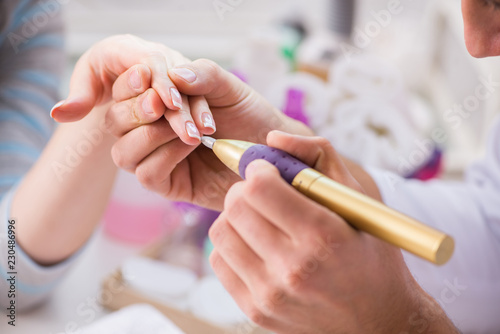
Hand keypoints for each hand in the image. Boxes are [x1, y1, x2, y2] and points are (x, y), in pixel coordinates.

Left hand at [50, 34, 205, 144]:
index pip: (146, 62)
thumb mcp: (87, 82)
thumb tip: (59, 113)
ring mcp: (170, 65)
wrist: (114, 69)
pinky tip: (207, 129)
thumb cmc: (99, 75)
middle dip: (179, 107)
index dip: (159, 83)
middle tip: (186, 132)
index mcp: (123, 47)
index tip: (165, 105)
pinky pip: (196, 94)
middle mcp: (150, 53)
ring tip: (198, 136)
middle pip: (171, 77)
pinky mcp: (182, 79)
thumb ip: (78, 98)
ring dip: (195, 112)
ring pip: (187, 87)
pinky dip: (202, 111)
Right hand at [106, 58, 311, 209]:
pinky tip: (190, 146)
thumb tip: (174, 75)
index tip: (146, 73)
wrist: (272, 148)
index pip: (124, 93)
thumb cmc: (249, 116)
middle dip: (136, 109)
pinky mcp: (171, 185)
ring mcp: (159, 160)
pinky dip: (164, 157)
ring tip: (185, 130)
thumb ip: (202, 75)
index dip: (129, 84)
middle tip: (161, 104)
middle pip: (114, 122)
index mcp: (158, 104)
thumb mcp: (227, 87)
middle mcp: (152, 131)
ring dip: (149, 136)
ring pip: (123, 152)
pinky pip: (147, 174)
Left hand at [209, 131, 455, 332]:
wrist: (377, 320)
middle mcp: (293, 269)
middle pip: (235, 207)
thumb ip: (318, 156)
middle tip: (263, 193)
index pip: (259, 187)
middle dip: (245, 190)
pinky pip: (219, 261)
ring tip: (260, 219)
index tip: (269, 172)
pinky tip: (255, 244)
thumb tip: (271, 138)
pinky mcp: (256, 312)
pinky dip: (232, 244)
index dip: (259, 170)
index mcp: (323, 236)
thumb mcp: (358, 199)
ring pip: (221, 232)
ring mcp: (270, 295)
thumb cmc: (370, 254)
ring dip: (236, 216)